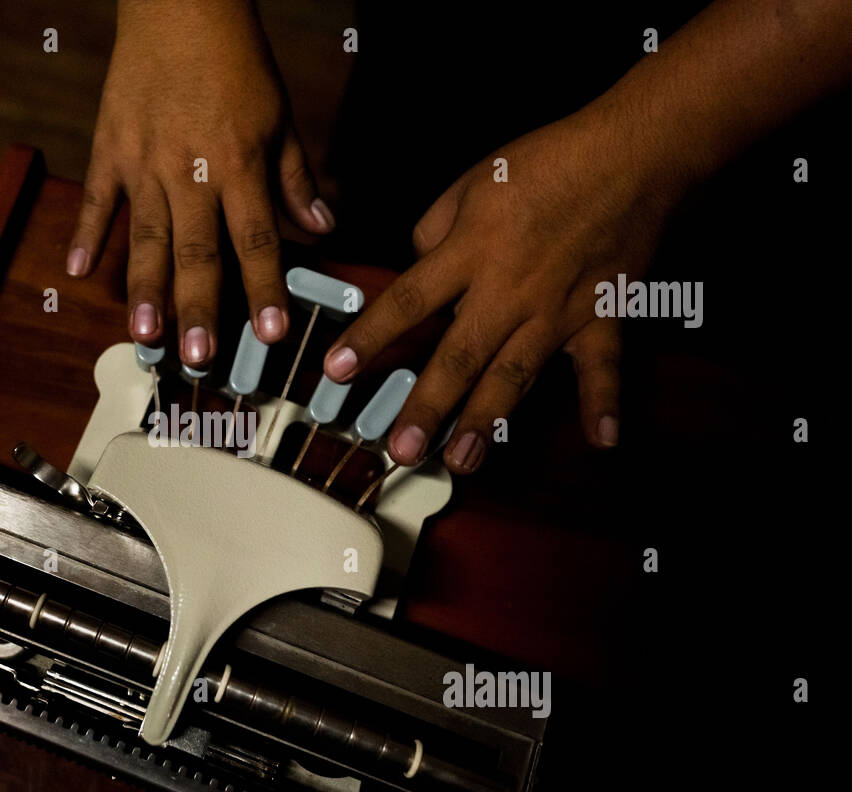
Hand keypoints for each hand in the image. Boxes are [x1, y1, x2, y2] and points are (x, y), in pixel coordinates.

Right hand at [67, 0, 334, 367]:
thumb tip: (322, 227)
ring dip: (144, 290)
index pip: (257, 241)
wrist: (180, 4)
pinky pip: (96, 198)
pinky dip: (86, 234)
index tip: (272, 333)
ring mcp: (144, 163)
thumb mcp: (280, 117)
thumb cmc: (235, 61)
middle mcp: (192, 172)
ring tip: (142, 335)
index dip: (265, 290)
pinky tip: (77, 272)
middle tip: (197, 357)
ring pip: (145, 237)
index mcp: (239, 165)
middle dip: (198, 308)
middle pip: (197, 252)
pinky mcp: (110, 148)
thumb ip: (295, 179)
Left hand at [324, 99, 688, 471]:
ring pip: (516, 373)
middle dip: (428, 406)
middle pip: (459, 355)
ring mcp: (557, 308)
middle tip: (402, 450)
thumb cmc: (548, 162)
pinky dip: (605, 401)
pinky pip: (603, 365)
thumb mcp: (471, 183)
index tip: (336, 370)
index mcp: (470, 251)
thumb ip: (433, 232)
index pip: (408, 301)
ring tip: (462, 461)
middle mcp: (509, 288)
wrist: (633, 151)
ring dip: (488, 420)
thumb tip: (416, 271)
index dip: (369, 336)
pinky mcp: (602, 314)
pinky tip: (602, 441)